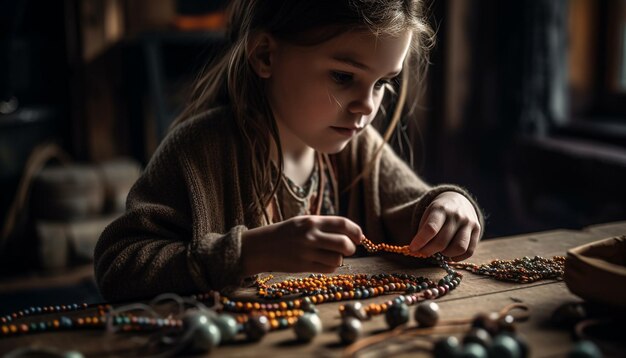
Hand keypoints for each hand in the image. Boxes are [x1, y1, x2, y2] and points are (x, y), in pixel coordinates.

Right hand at [241, 215, 362, 274]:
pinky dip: (330, 267)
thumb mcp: (304, 223)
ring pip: (338, 259)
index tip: (359, 237)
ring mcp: (307, 251)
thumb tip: (350, 234)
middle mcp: (311, 235)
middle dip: (351, 248)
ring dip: (339, 259)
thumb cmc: (286, 234)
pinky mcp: (304, 265)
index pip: (343, 224)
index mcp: (312, 221)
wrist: (262, 246)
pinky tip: (322, 263)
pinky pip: (328, 269)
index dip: (356, 231)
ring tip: (331, 256)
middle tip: (348, 249)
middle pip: (345, 244)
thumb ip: (324, 226)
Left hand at [409, 191, 480, 260]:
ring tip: (439, 251)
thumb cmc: (437, 213)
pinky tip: (449, 255)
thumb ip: (422, 231)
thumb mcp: (427, 215)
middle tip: (423, 252)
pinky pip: (469, 251)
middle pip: (442, 241)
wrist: (458, 200)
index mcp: (440, 209)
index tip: (412, 249)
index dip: (420, 241)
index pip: (430, 228)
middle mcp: (457, 215)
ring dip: (446, 255)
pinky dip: (458, 257)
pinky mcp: (477, 230)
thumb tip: (417, 250)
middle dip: (429, 251)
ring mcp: (469, 223)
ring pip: (459, 248)